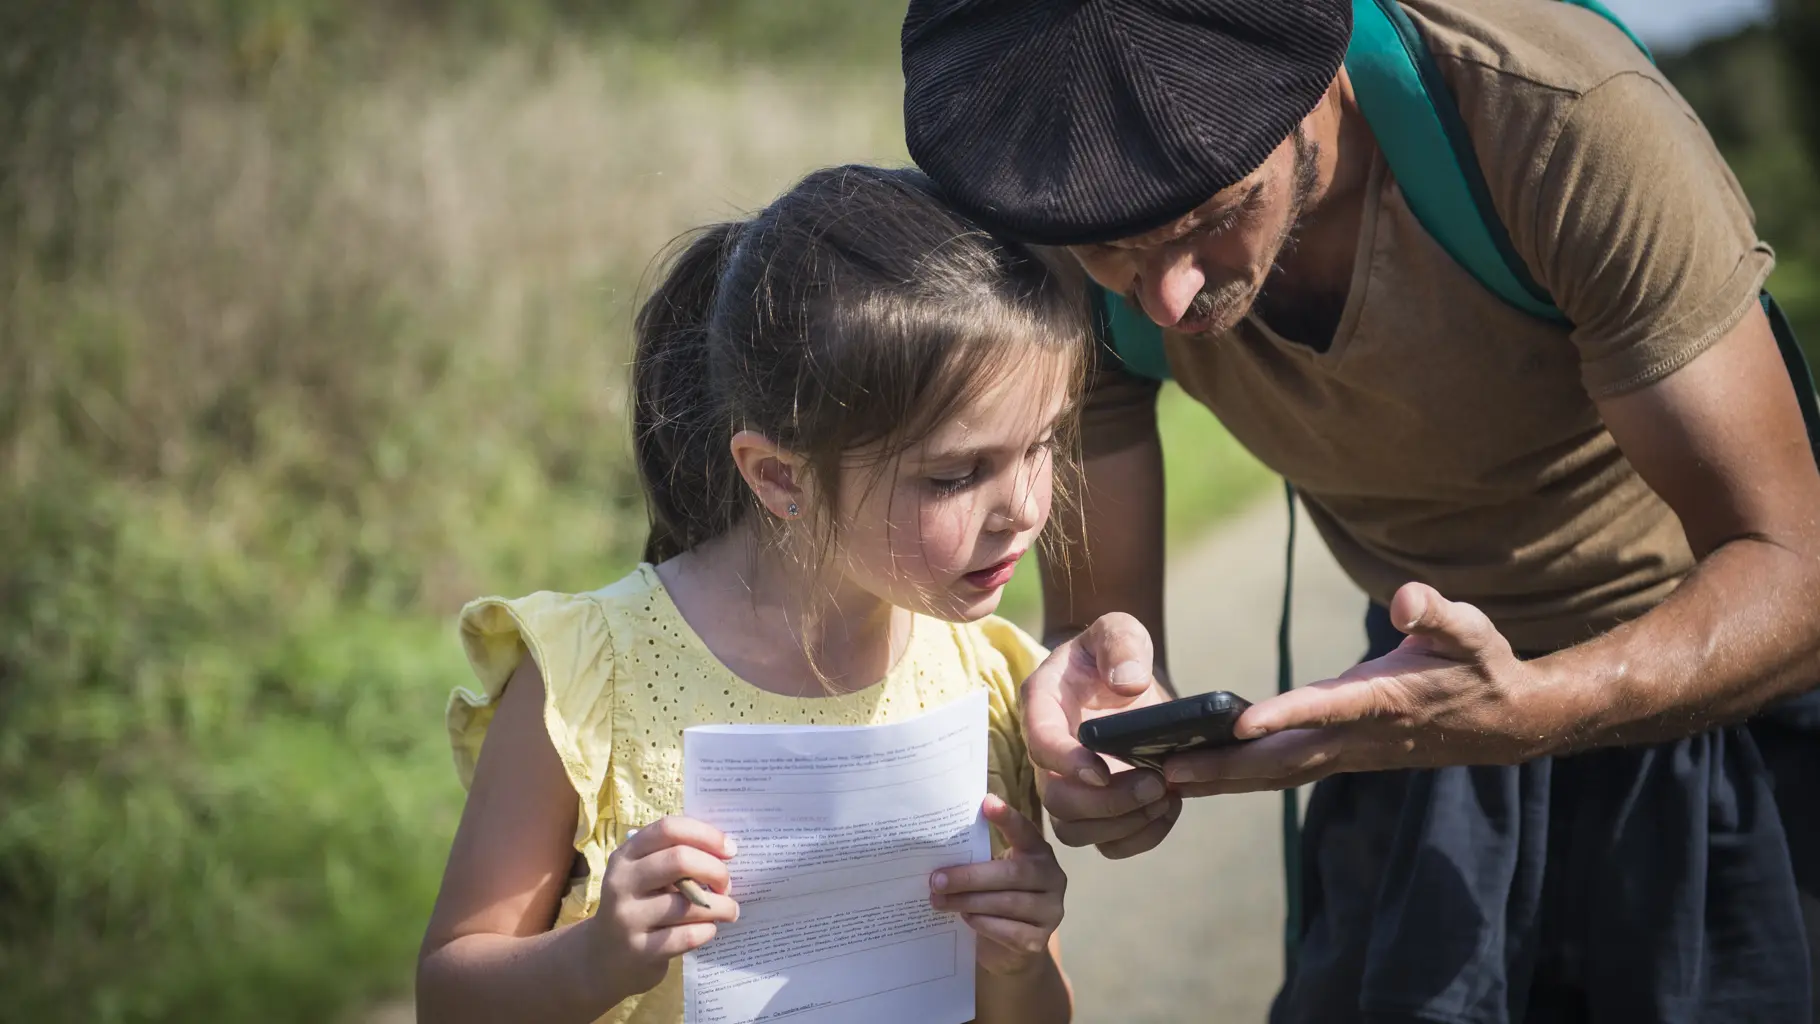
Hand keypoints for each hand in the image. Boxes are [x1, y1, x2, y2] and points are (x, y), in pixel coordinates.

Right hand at [585, 816, 740, 1000]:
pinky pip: (686, 936)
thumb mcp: (645, 876)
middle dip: (716, 870)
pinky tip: (709, 929)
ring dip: (720, 906)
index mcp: (626, 855)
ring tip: (729, 910)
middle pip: (679, 860)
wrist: (604, 957)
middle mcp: (622, 882)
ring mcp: (627, 918)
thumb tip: (726, 852)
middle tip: (727, 884)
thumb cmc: (639, 907)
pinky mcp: (639, 951)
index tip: (730, 849)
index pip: (668, 829)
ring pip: (687, 903)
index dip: (705, 834)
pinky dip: (707, 930)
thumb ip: (675, 860)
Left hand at [930, 795, 1066, 975]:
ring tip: (940, 901)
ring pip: (1007, 903)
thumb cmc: (997, 899)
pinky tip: (965, 918)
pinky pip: (1008, 930)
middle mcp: (1052, 878)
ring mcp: (1050, 910)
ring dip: (968, 901)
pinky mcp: (1039, 940)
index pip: (1024, 831)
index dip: (1007, 818)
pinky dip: (982, 923)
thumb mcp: (993, 873)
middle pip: (1010, 874)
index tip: (987, 802)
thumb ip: (980, 859)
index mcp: (1038, 853)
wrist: (1013, 947)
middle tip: (936, 880)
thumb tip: (937, 851)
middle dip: (969, 877)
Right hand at [1022, 613, 1180, 857]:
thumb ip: (1121, 645)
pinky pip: (1106, 844)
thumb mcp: (1118, 629)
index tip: (1102, 771)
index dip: (1065, 763)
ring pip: (1075, 832)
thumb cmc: (1114, 652)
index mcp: (1043, 706)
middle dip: (1105, 803)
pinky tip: (1167, 808)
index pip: (1039, 742)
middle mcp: (1048, 754)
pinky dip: (1139, 839)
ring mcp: (1070, 786)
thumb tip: (1128, 685)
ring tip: (1164, 796)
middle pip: (1055, 801)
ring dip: (1122, 825)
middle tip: (1154, 783)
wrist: (1124, 678)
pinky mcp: (1097, 808)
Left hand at [1162, 583, 1579, 794]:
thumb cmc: (1481, 664)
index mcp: (1382, 700)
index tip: (1239, 724)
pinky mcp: (1341, 757)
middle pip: (1282, 759)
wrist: (1505, 722)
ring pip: (1277, 775)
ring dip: (1223, 781)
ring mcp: (1348, 753)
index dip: (1284, 716)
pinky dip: (1242, 779)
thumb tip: (1405, 599)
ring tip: (1162, 780)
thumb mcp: (1469, 629)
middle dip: (1224, 768)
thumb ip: (1434, 612)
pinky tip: (1201, 778)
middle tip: (1163, 771)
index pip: (1325, 709)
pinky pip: (1284, 774)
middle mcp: (1358, 736)